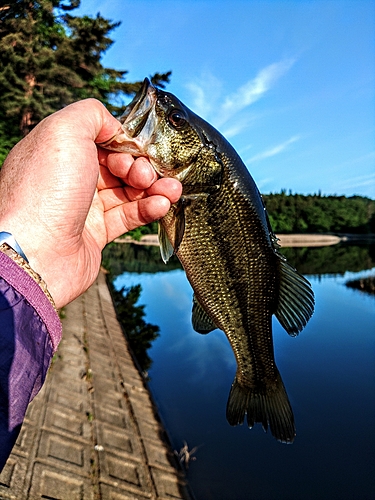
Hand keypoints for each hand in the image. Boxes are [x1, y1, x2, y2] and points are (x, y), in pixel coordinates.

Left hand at [0, 99, 181, 308]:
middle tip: (147, 173)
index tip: (138, 148)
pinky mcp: (94, 233)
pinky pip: (127, 216)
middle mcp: (68, 177)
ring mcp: (81, 207)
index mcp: (57, 151)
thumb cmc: (45, 192)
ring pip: (127, 191)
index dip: (124, 142)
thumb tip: (115, 126)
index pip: (100, 139)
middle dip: (140, 166)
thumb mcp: (63, 131)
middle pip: (117, 165)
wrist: (36, 254)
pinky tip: (161, 205)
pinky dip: (147, 209)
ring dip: (153, 188)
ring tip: (171, 190)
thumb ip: (91, 114)